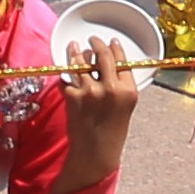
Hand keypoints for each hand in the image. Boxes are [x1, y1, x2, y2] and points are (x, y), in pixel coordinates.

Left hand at [55, 42, 141, 188]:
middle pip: (103, 55)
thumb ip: (120, 87)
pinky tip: (66, 72)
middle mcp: (110, 89)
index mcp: (128, 91)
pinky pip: (67, 78)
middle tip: (92, 39)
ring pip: (81, 62)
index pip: (122, 60)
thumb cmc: (113, 133)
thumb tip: (106, 67)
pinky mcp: (72, 97)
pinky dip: (66, 75)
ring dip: (77, 53)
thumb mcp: (126, 108)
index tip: (111, 41)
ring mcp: (90, 92)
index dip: (115, 47)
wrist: (96, 154)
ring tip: (74, 48)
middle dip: (96, 43)